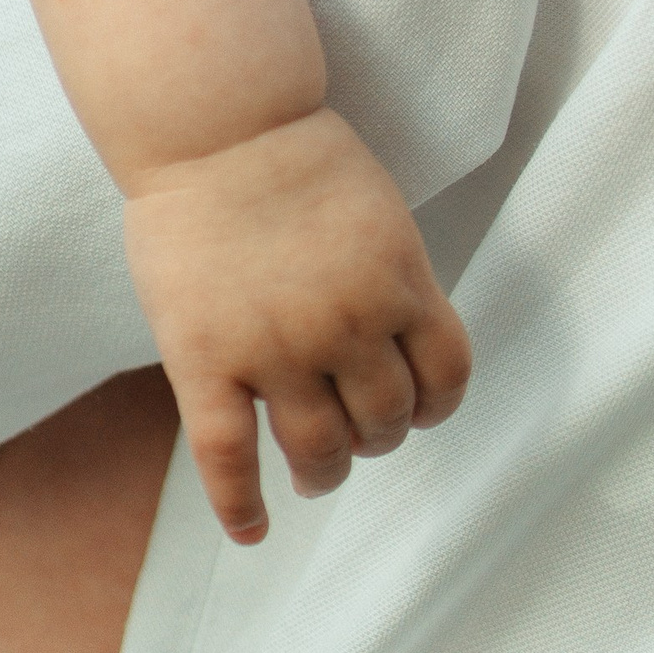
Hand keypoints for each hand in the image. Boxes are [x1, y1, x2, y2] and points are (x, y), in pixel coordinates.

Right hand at [121, 106, 470, 544]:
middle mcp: (347, 324)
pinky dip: (242, 506)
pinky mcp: (207, 362)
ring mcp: (275, 349)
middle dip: (374, 436)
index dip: (434, 404)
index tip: (415, 408)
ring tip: (314, 474)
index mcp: (399, 280)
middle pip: (384, 422)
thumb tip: (398, 337)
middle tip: (355, 435)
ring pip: (319, 452)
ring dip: (325, 473)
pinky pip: (228, 459)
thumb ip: (391, 278)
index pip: (446, 377)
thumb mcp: (379, 211)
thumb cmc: (297, 153)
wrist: (217, 122)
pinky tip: (253, 530)